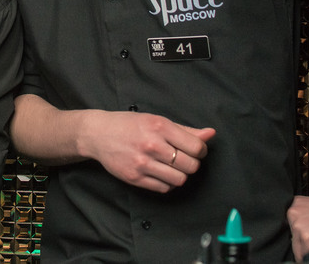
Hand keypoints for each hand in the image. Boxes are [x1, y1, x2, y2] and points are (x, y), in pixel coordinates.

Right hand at [80, 110, 214, 192]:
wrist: (98, 134)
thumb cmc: (128, 125)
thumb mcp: (156, 120)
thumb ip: (185, 130)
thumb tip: (210, 134)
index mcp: (160, 126)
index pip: (196, 146)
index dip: (201, 150)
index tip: (195, 149)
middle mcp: (152, 145)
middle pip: (190, 165)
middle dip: (192, 163)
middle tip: (183, 158)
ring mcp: (142, 163)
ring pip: (179, 179)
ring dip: (180, 174)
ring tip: (172, 166)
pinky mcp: (135, 178)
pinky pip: (164, 188)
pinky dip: (167, 183)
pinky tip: (161, 173)